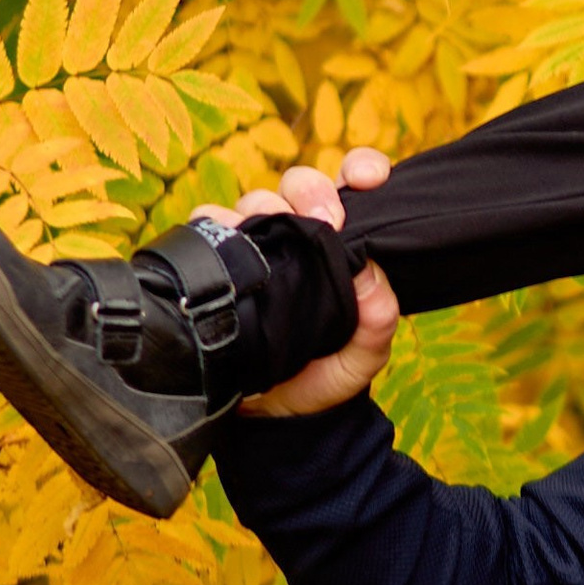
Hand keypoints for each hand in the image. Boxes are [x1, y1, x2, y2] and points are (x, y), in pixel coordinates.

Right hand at [222, 147, 399, 417]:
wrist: (276, 416)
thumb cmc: (328, 372)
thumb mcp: (367, 352)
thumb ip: (379, 316)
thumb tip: (370, 270)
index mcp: (340, 241)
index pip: (351, 185)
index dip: (361, 168)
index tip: (369, 179)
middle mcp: (296, 235)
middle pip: (297, 184)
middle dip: (311, 189)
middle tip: (327, 219)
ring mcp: (254, 247)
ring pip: (252, 201)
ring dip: (261, 207)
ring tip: (272, 232)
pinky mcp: (215, 264)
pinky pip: (204, 226)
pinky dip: (212, 225)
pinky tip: (227, 243)